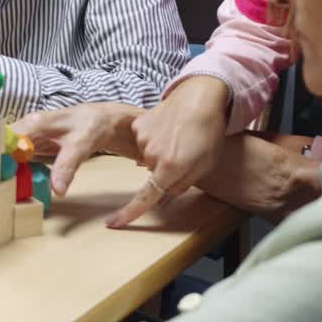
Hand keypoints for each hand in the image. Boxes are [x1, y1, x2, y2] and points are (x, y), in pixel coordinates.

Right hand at [11, 103, 143, 195]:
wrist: (100, 119)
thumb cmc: (91, 126)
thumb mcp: (81, 146)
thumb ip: (67, 166)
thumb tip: (57, 190)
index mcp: (33, 124)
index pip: (5, 141)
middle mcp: (25, 128)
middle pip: (2, 149)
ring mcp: (27, 137)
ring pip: (7, 154)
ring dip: (4, 171)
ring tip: (2, 191)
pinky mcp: (31, 146)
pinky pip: (17, 159)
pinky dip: (14, 172)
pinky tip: (14, 185)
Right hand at [108, 76, 229, 227]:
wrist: (200, 97)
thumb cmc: (209, 132)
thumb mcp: (205, 164)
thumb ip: (183, 184)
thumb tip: (165, 193)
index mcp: (170, 168)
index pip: (146, 198)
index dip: (129, 213)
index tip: (113, 224)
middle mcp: (152, 155)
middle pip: (154, 174)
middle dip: (167, 170)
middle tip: (187, 153)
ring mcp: (143, 138)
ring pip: (149, 157)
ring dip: (162, 152)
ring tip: (181, 136)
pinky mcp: (139, 124)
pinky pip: (144, 140)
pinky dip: (155, 137)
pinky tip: (170, 126)